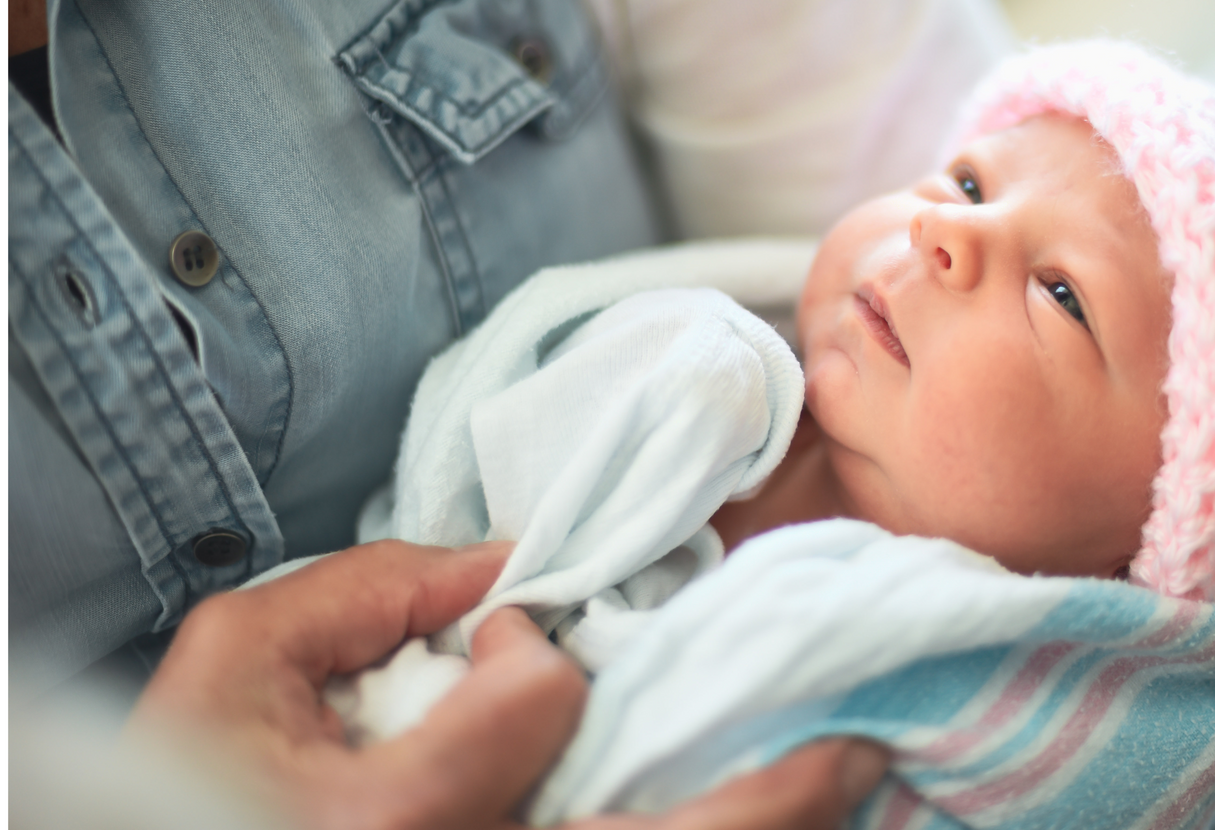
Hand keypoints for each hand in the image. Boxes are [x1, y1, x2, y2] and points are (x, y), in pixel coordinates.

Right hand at [129, 540, 888, 829]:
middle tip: (866, 742)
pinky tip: (769, 820)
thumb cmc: (190, 789)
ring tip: (850, 787)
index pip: (539, 703)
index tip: (511, 631)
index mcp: (390, 823)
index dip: (534, 649)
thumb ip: (361, 595)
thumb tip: (505, 567)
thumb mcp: (233, 666)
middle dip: (785, 794)